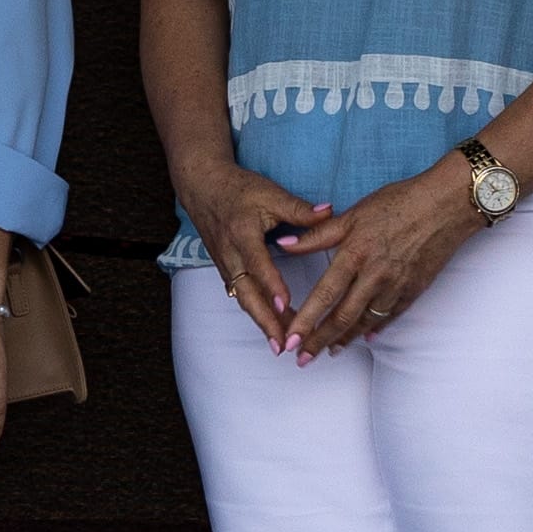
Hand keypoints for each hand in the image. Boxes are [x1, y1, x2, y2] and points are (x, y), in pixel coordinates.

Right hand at [176, 159, 323, 349]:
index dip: (271, 285)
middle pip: (246, 293)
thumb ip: (299, 208)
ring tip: (280, 344)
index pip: (258, 264)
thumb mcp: (270, 193)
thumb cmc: (238, 189)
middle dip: (264, 320)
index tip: (286, 304)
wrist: (202, 187)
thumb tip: (330, 212)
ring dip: (261, 321)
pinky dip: (255, 312)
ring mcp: (226, 265)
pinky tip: (271, 326)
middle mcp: (231, 254)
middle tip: (282, 344)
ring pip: (243, 299)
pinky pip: (240, 295)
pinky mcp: (226, 270)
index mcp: (243, 233)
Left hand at [274, 155, 489, 360]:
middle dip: (320, 341)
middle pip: (343, 316)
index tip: (290, 340)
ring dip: (346, 339)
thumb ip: (317, 234)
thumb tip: (283, 245)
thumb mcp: (354, 213)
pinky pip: (392, 316)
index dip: (306, 320)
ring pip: (366, 321)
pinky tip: (366, 338)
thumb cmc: (399, 202)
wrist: (447, 205)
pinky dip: (376, 329)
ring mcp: (396, 285)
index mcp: (355, 253)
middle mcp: (375, 274)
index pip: (325, 294)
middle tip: (303, 359)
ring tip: (329, 351)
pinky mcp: (415, 289)